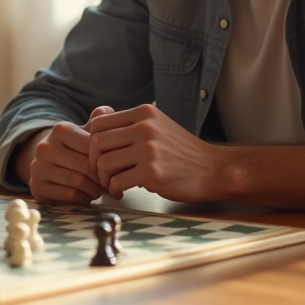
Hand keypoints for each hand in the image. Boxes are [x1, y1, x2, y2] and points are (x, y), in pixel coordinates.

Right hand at [21, 113, 111, 204]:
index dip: (107, 159)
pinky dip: (83, 198)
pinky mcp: (36, 187)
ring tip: (102, 190)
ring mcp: (38, 167)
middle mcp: (45, 147)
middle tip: (114, 183)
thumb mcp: (84, 132)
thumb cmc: (73, 147)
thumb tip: (108, 111)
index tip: (117, 167)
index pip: (91, 147)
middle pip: (85, 166)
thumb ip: (97, 123)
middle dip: (103, 178)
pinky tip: (88, 196)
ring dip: (95, 190)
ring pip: (78, 182)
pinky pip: (68, 195)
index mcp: (60, 130)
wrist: (47, 162)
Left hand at [86, 104, 218, 201]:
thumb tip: (94, 121)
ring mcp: (148, 149)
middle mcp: (144, 127)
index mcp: (143, 113)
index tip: (99, 155)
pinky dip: (114, 189)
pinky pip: (117, 181)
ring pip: (104, 163)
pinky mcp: (151, 172)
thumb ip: (130, 123)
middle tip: (102, 173)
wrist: (212, 169)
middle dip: (94, 161)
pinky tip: (121, 191)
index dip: (91, 142)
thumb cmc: (182, 151)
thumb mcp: (157, 125)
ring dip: (103, 178)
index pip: (98, 123)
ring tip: (112, 184)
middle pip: (96, 142)